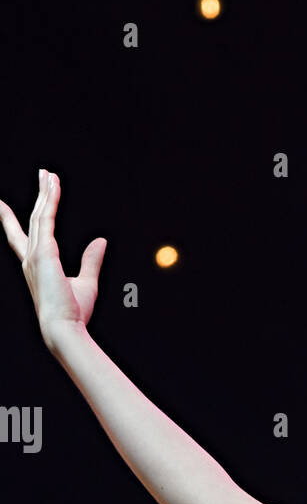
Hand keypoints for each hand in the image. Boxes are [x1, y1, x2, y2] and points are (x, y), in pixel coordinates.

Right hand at [0, 169, 105, 341]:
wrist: (64, 328)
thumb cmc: (73, 313)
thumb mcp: (86, 283)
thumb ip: (91, 261)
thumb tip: (100, 241)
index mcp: (36, 267)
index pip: (21, 238)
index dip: (10, 221)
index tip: (1, 206)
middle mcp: (31, 259)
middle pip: (33, 219)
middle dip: (38, 196)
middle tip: (43, 175)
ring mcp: (35, 254)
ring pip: (39, 214)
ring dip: (45, 192)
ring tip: (49, 174)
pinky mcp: (44, 252)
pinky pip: (47, 218)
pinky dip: (50, 199)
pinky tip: (54, 185)